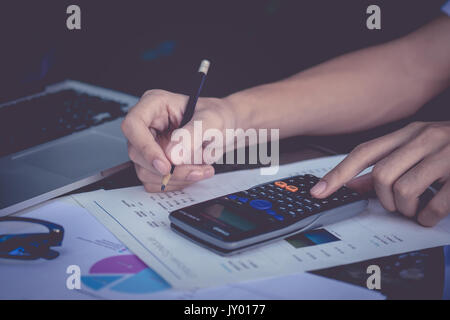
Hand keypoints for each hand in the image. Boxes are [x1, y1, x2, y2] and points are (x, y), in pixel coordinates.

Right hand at [121, 89, 234, 191]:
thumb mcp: (212, 120)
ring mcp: (148, 146)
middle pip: (137, 153)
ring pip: (146, 171)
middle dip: (168, 169)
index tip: (166, 166)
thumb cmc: (217, 116)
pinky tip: (193, 172)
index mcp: (155, 104)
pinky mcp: (153, 163)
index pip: (133, 125)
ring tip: (201, 169)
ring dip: (176, 177)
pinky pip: (154, 181)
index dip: (145, 147)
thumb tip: (173, 155)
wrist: (225, 129)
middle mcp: (147, 125)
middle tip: (196, 169)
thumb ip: (193, 134)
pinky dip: (176, 183)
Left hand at [311, 121, 449, 226]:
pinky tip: (431, 214)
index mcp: (408, 132)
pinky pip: (436, 203)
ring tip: (414, 209)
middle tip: (394, 205)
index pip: (363, 153)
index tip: (318, 192)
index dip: (338, 174)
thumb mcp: (418, 150)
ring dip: (405, 208)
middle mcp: (424, 138)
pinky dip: (428, 215)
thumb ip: (387, 164)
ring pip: (404, 189)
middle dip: (383, 199)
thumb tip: (354, 182)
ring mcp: (446, 153)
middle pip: (381, 175)